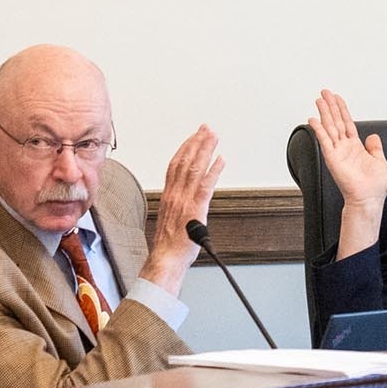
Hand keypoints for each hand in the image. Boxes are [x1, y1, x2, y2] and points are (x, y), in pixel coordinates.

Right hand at [140, 125, 224, 293]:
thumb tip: (187, 200)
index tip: (193, 137)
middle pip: (185, 161)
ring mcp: (184, 201)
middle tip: (206, 128)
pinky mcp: (195, 210)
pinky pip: (205, 186)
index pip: (175, 165)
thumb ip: (178, 205)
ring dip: (205, 150)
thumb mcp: (171, 218)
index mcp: (168, 196)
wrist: (165, 259)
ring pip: (194, 169)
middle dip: (197, 142)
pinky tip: (221, 160)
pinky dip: (214, 171)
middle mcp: (174, 195)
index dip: (185, 148)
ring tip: (214, 136)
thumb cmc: (169, 244)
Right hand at [309, 89, 386, 258]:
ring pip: (330, 128)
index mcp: (356, 147)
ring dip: (324, 113)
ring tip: (319, 99)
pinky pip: (324, 141)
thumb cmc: (375, 186)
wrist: (369, 199)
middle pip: (336, 122)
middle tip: (324, 93)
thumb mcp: (380, 161)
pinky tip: (313, 119)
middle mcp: (345, 148)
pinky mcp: (333, 159)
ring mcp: (338, 153)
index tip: (337, 98)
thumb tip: (373, 136)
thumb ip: (375, 148)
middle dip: (330, 106)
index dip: (342, 110)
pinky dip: (319, 130)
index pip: (347, 123)